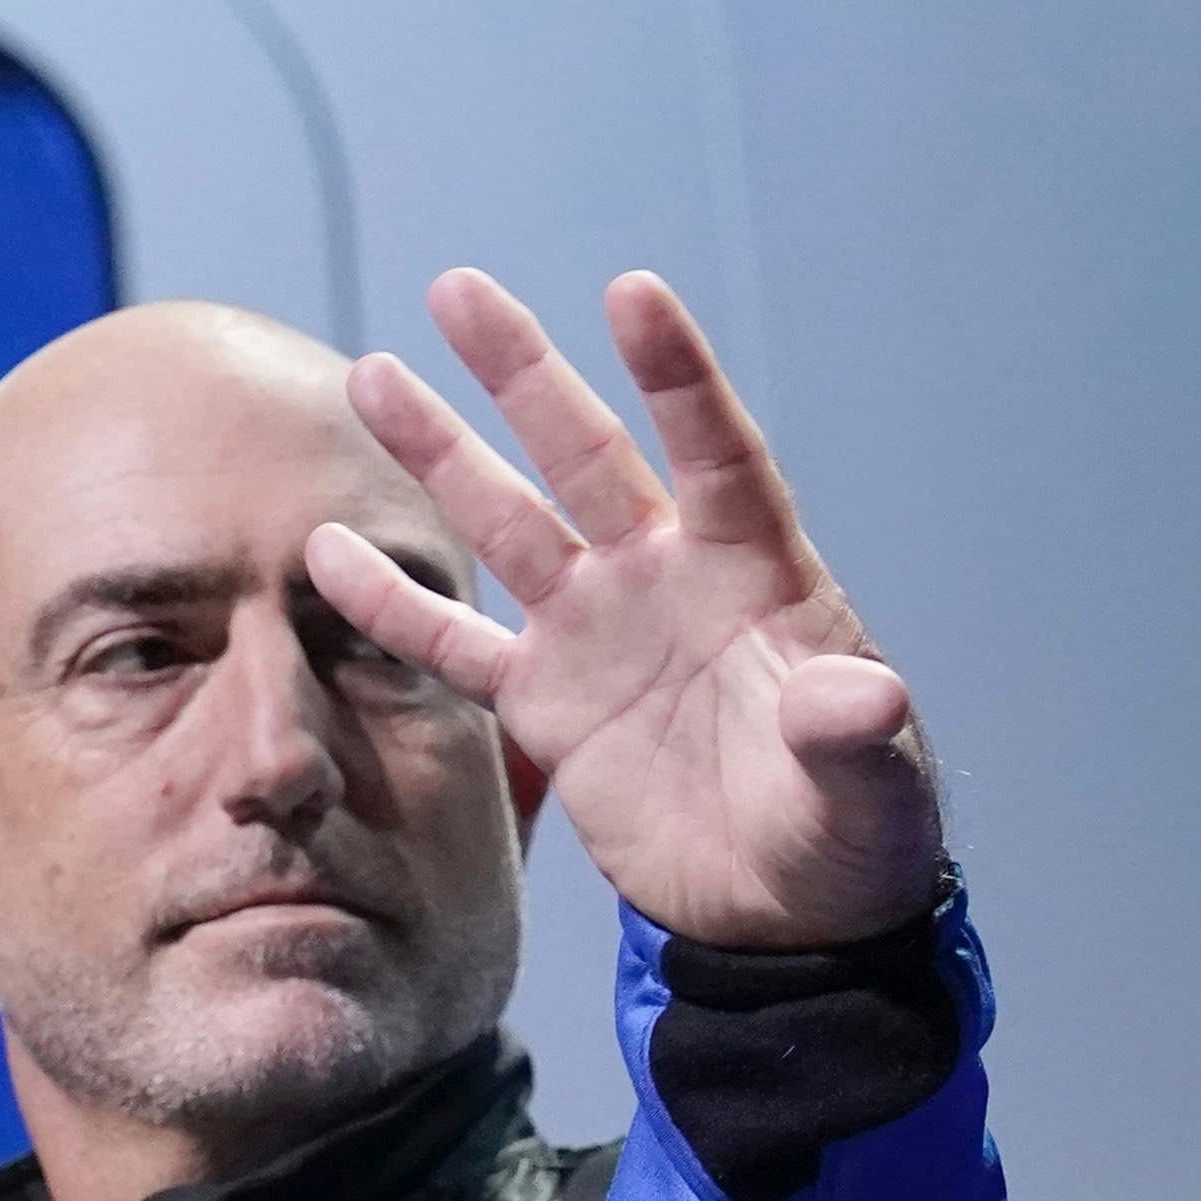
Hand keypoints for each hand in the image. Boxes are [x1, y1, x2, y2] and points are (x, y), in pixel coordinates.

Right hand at [307, 269, 940, 950]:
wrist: (794, 912)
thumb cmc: (854, 833)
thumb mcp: (872, 789)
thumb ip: (855, 735)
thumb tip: (870, 699)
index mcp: (756, 575)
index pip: (717, 456)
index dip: (678, 379)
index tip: (633, 294)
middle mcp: (666, 580)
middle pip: (588, 457)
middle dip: (525, 374)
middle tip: (459, 287)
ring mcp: (599, 633)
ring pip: (508, 523)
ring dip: (442, 453)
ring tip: (372, 375)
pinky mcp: (549, 703)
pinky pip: (457, 643)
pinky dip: (395, 606)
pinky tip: (329, 553)